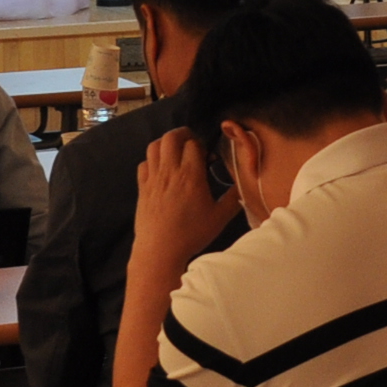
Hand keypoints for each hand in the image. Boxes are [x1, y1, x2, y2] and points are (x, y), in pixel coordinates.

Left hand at [132, 128, 239, 275]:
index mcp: (190, 175)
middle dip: (184, 135)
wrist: (160, 251)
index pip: (194, 144)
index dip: (202, 145)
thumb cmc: (191, 234)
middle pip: (172, 137)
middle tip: (192, 145)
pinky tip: (161, 170)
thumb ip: (234, 199)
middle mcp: (170, 171)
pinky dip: (152, 160)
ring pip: (154, 146)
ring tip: (176, 152)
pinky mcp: (142, 187)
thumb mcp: (219, 218)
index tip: (208, 158)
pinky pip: (144, 163)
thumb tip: (244, 186)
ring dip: (166, 144)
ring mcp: (153, 178)